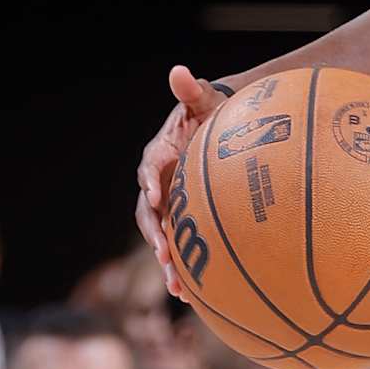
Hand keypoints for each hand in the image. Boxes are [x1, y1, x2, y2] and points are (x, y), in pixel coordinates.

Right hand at [136, 65, 228, 293]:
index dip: (150, 183)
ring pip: (161, 238)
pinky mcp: (182, 222)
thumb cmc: (215, 112)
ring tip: (177, 287)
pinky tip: (193, 297)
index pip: (149, 169)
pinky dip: (183, 271)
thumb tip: (179, 71)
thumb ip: (192, 90)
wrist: (221, 131)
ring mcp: (169, 206)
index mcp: (159, 154)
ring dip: (167, 263)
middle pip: (148, 213)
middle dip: (154, 235)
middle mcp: (157, 184)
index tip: (155, 197)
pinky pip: (178, 248)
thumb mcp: (205, 100)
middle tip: (164, 253)